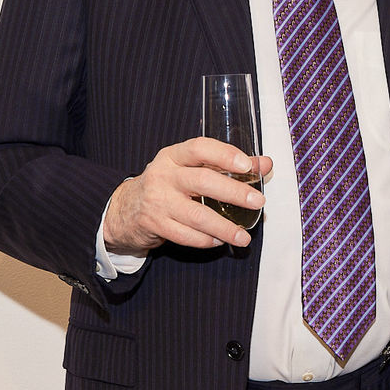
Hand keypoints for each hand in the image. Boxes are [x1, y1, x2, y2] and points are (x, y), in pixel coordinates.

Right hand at [103, 138, 271, 252]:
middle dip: (234, 192)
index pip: (200, 149)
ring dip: (224, 227)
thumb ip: (228, 165)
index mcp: (174, 156)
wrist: (125, 208)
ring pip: (196, 215)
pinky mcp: (154, 224)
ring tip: (244, 236)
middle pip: (203, 181)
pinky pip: (185, 236)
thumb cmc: (168, 185)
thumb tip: (265, 164)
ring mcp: (157, 201)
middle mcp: (164, 175)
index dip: (225, 155)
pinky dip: (205, 240)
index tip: (248, 165)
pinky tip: (220, 241)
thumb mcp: (190, 169)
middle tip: (258, 202)